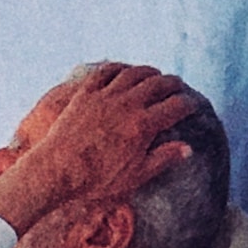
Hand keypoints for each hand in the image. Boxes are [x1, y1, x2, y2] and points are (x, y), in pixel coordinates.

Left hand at [0, 64, 200, 236]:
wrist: (56, 171)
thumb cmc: (96, 180)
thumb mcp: (135, 176)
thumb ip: (162, 159)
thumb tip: (187, 149)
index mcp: (144, 125)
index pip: (176, 107)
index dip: (188, 105)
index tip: (191, 106)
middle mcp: (128, 104)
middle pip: (159, 84)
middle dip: (172, 84)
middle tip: (177, 86)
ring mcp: (105, 95)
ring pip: (134, 73)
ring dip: (149, 72)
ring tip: (156, 74)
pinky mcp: (85, 93)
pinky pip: (106, 71)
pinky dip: (119, 67)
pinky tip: (124, 70)